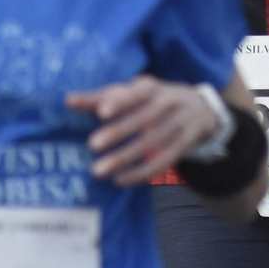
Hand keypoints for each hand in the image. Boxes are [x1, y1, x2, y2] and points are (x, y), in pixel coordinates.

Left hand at [68, 76, 223, 187]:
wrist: (200, 107)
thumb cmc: (152, 99)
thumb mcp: (132, 92)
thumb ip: (101, 97)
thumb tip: (68, 100)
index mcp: (152, 88)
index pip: (136, 93)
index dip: (120, 102)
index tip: (101, 112)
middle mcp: (169, 102)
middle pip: (144, 118)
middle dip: (119, 131)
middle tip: (92, 145)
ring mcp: (179, 123)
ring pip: (152, 142)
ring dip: (126, 158)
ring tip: (98, 171)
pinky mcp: (184, 144)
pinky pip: (164, 161)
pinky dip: (143, 173)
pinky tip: (120, 180)